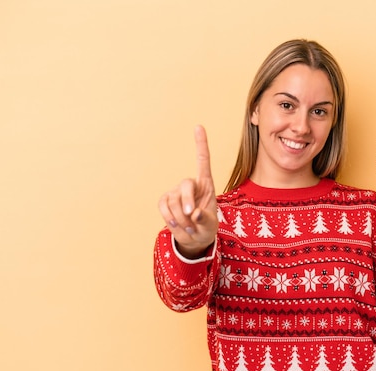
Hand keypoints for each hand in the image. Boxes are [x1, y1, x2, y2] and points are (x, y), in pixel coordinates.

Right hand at [158, 125, 217, 257]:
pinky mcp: (165, 201)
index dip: (201, 144)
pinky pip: (163, 206)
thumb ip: (205, 220)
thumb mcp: (211, 225)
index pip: (203, 161)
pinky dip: (169, 217)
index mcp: (206, 185)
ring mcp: (176, 192)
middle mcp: (190, 185)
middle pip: (186, 184)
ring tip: (189, 228)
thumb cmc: (206, 227)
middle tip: (192, 217)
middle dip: (188, 202)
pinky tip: (176, 224)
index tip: (198, 126)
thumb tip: (195, 215)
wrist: (194, 238)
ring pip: (173, 200)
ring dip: (181, 217)